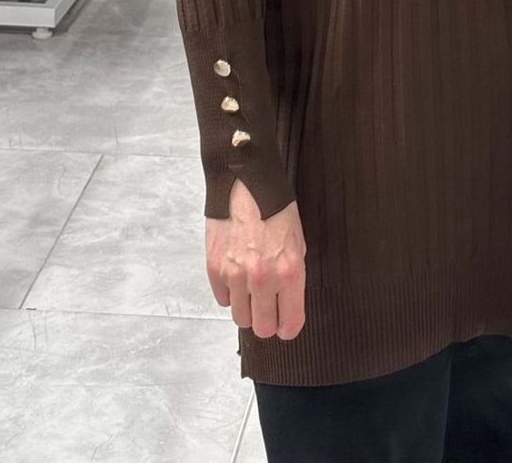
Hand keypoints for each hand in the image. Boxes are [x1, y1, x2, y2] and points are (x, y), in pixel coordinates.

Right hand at [204, 179, 306, 340]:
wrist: (246, 183)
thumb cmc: (276, 209)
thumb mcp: (297, 243)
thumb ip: (291, 278)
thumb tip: (285, 306)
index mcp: (288, 272)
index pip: (289, 323)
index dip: (288, 328)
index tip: (286, 325)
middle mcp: (261, 278)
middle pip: (261, 328)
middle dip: (267, 321)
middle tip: (268, 309)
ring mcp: (234, 274)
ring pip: (240, 317)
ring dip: (247, 308)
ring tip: (251, 288)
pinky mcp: (214, 268)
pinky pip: (222, 298)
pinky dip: (229, 292)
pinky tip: (236, 275)